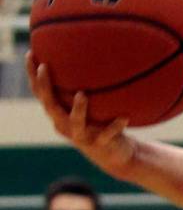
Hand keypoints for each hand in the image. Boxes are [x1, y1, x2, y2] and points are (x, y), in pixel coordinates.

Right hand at [26, 51, 136, 174]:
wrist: (116, 156)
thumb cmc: (101, 123)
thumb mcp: (92, 105)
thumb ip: (87, 86)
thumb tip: (91, 54)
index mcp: (60, 114)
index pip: (42, 94)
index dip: (33, 76)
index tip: (31, 54)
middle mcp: (66, 125)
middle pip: (50, 106)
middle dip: (45, 87)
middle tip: (44, 68)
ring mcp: (83, 136)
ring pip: (75, 123)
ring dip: (78, 110)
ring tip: (82, 94)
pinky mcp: (100, 145)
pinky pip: (107, 135)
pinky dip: (115, 126)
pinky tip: (124, 117)